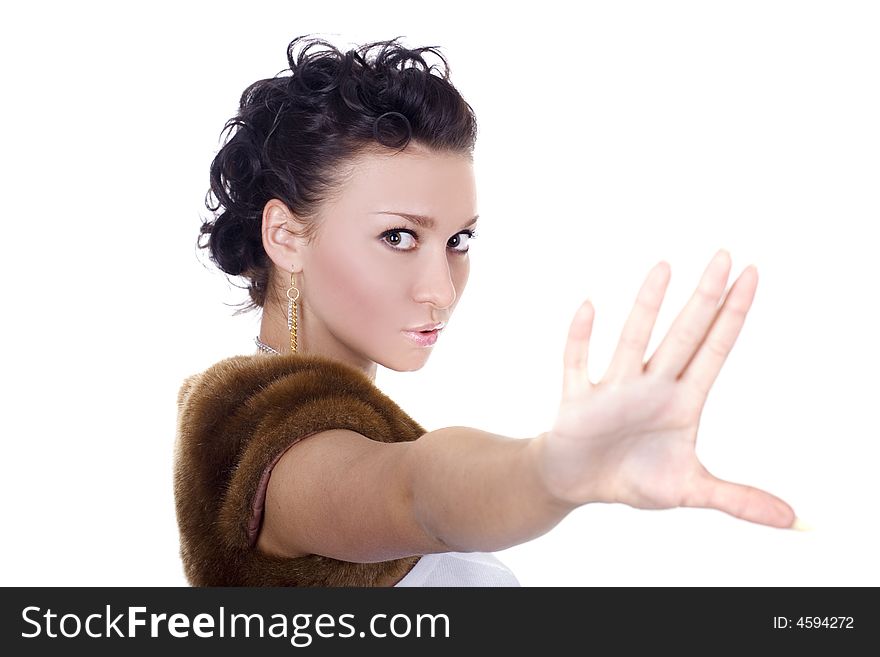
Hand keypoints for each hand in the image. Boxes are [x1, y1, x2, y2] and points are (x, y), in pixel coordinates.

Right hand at [535, 249, 794, 527]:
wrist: (576, 483)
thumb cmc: (633, 478)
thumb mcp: (690, 491)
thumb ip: (740, 499)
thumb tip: (797, 521)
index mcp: (682, 402)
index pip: (714, 350)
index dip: (733, 315)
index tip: (751, 274)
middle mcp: (651, 387)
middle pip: (683, 336)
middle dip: (704, 299)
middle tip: (724, 255)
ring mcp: (614, 390)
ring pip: (633, 341)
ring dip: (648, 307)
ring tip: (665, 267)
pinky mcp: (577, 401)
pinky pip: (577, 364)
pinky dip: (580, 338)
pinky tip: (590, 307)